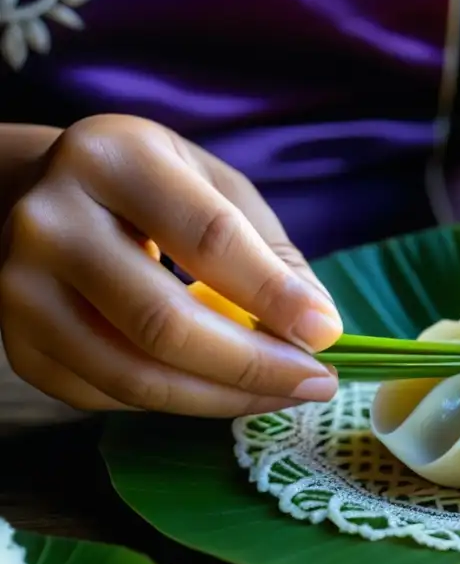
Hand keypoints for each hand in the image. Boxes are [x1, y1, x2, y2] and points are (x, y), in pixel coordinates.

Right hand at [0, 115, 342, 415]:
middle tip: (315, 382)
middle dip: (255, 365)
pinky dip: (179, 404)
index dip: (272, 294)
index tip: (325, 332)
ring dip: (224, 399)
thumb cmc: (149, 190)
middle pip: (165, 322)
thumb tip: (319, 328)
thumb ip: (269, 254)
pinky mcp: (18, 345)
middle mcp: (51, 222)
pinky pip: (110, 396)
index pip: (206, 238)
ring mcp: (20, 289)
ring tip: (283, 395)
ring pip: (135, 375)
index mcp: (114, 160)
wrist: (38, 196)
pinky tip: (224, 393)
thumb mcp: (215, 188)